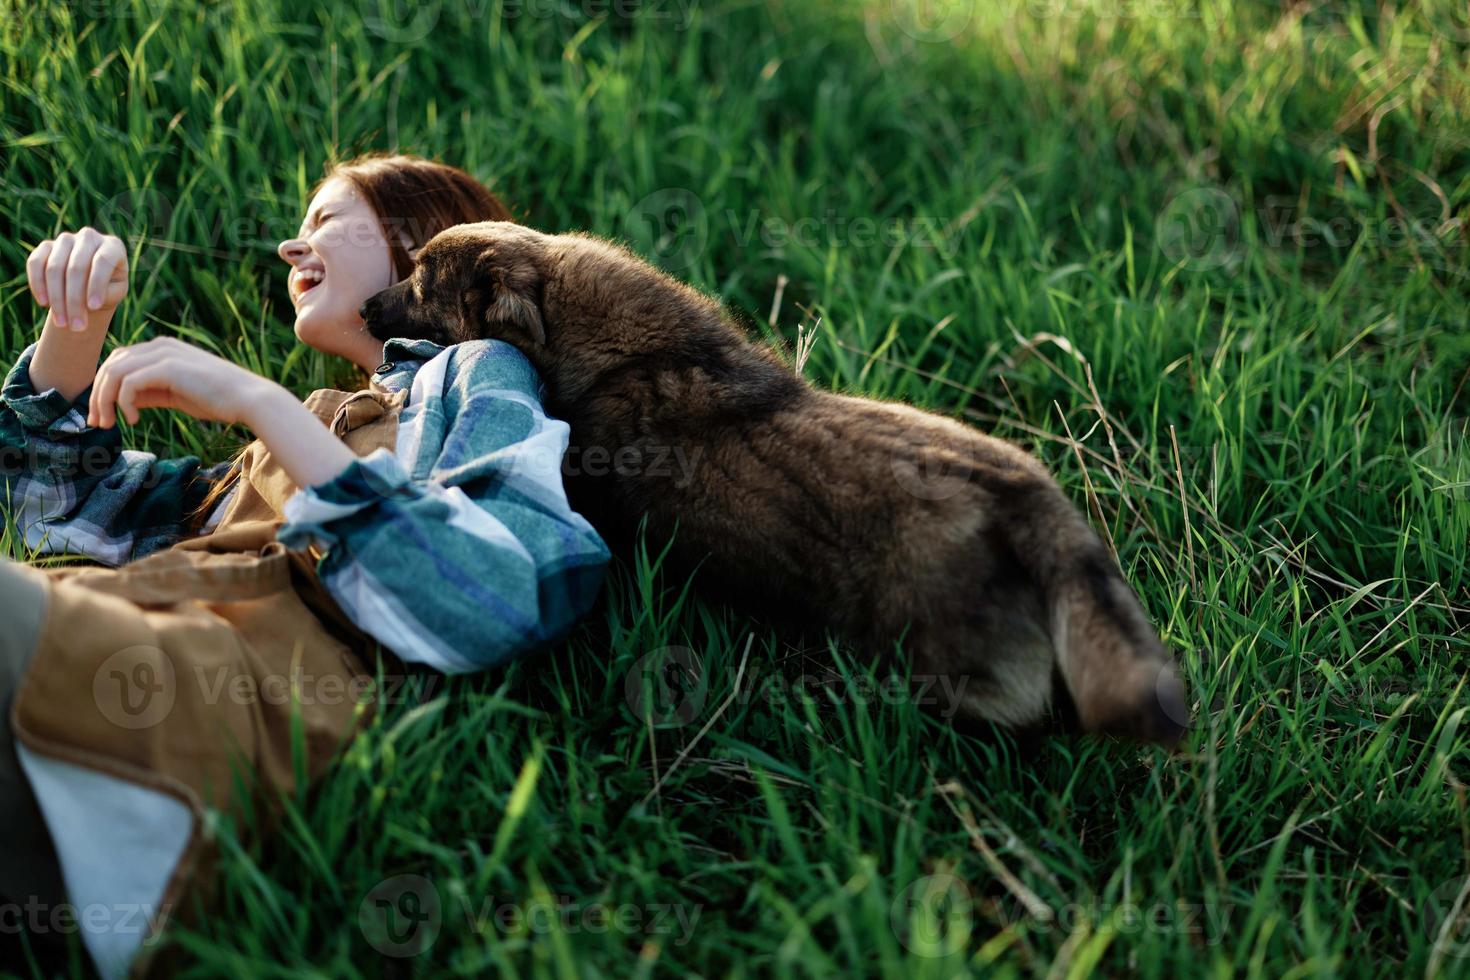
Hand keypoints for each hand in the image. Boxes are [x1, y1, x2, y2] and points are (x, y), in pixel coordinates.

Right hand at [26, 227, 128, 330]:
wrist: (89, 284)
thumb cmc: (108, 289)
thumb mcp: (115, 292)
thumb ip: (106, 292)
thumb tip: (88, 301)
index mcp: (112, 246)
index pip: (102, 261)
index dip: (96, 285)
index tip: (93, 309)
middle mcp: (89, 237)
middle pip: (76, 267)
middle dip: (74, 300)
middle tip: (77, 326)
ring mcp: (66, 239)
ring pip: (54, 267)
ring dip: (56, 299)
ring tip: (62, 323)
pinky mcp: (45, 246)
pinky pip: (35, 263)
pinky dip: (37, 284)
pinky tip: (43, 303)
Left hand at [87, 337, 282, 429]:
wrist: (248, 399)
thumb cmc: (218, 400)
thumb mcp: (177, 395)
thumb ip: (150, 393)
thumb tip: (124, 402)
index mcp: (162, 349)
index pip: (118, 362)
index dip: (103, 388)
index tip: (103, 415)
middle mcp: (160, 346)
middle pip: (110, 365)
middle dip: (98, 395)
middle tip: (98, 423)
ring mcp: (163, 354)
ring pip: (114, 373)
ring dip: (105, 400)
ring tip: (109, 423)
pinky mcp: (168, 368)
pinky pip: (129, 383)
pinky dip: (124, 403)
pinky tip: (134, 419)